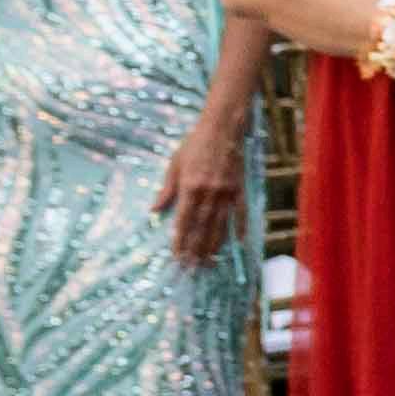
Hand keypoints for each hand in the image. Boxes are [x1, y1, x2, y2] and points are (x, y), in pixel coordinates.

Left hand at [151, 114, 245, 268]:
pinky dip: (240, 229)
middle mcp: (210, 193)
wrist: (223, 128)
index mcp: (190, 187)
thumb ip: (166, 189)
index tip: (176, 256)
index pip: (183, 221)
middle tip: (192, 267)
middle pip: (202, 228)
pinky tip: (238, 242)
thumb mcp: (174, 164)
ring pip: (220, 224)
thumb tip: (153, 210)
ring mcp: (227, 192)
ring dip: (214, 245)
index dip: (180, 240)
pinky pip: (240, 213)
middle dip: (196, 249)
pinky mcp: (240, 189)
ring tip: (209, 261)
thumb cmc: (195, 144)